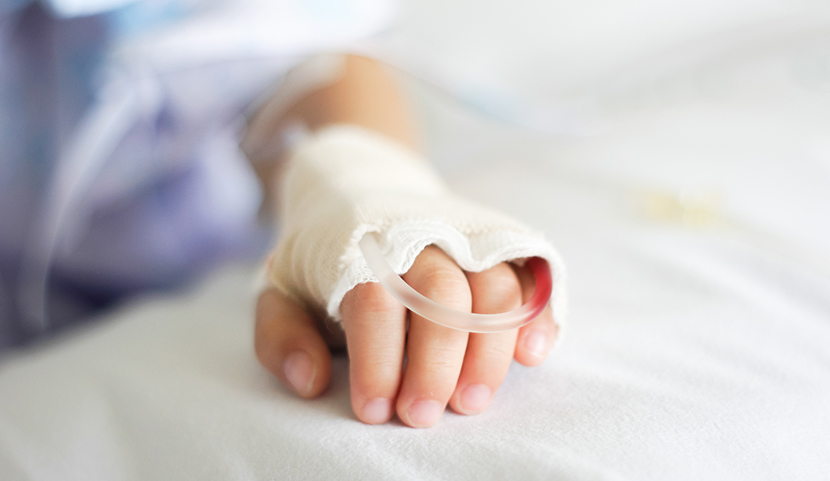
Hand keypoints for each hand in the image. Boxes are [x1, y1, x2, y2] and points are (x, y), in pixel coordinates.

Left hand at [254, 245, 556, 427]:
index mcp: (362, 247)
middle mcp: (422, 237)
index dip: (378, 361)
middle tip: (422, 414)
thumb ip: (281, 336)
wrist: (364, 190)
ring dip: (489, 350)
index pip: (376, 301)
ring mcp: (468, 239)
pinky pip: (532, 274)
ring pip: (495, 287)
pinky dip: (538, 313)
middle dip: (437, 363)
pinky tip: (531, 355)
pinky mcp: (501, 246)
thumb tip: (311, 382)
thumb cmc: (326, 259)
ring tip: (472, 401)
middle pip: (443, 294)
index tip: (374, 410)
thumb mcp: (282, 289)